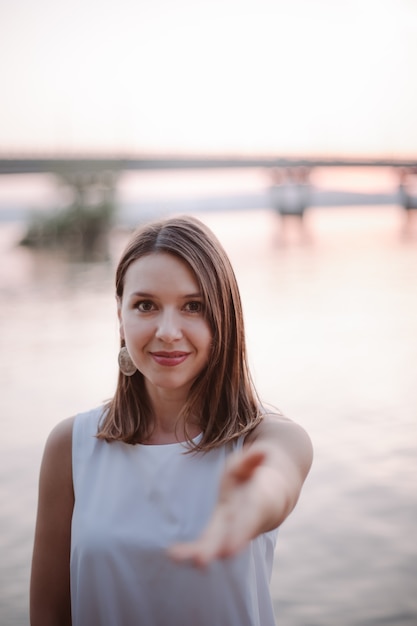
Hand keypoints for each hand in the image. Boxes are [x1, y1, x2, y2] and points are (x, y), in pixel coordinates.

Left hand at [167, 448, 265, 567]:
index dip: (240, 532)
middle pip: (229, 540)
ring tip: (174, 556)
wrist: (269, 499)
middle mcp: (243, 522)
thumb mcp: (253, 463)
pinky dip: (190, 550)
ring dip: (198, 552)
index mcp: (257, 503)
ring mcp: (231, 530)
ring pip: (215, 545)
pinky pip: (205, 543)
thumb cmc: (256, 476)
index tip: (230, 550)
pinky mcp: (219, 533)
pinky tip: (172, 554)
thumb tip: (261, 452)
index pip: (248, 518)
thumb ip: (253, 459)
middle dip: (215, 549)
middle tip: (200, 561)